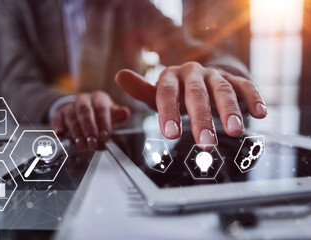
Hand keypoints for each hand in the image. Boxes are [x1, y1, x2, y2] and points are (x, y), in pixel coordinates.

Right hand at [50, 91, 129, 149]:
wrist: (83, 113)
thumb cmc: (100, 116)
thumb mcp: (111, 115)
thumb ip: (118, 116)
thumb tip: (125, 112)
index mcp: (98, 98)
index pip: (101, 109)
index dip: (103, 123)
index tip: (105, 136)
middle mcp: (83, 100)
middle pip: (85, 112)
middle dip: (89, 129)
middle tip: (92, 143)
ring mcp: (70, 106)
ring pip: (71, 117)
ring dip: (76, 133)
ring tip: (81, 145)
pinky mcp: (59, 114)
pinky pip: (57, 120)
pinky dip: (58, 128)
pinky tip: (60, 135)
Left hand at [115, 62, 266, 147]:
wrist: (196, 75)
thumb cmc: (174, 91)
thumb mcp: (155, 92)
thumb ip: (140, 88)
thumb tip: (119, 76)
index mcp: (170, 77)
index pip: (167, 93)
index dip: (169, 112)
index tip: (170, 134)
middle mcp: (192, 73)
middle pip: (197, 94)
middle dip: (202, 119)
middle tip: (206, 143)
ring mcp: (214, 75)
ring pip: (222, 90)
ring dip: (229, 111)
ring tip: (234, 131)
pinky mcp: (233, 78)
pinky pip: (245, 85)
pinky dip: (253, 98)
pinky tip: (259, 113)